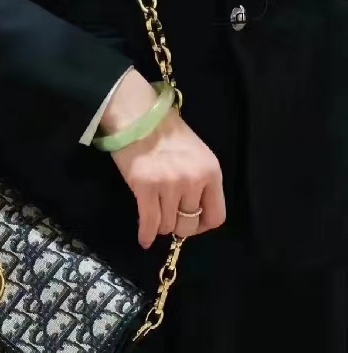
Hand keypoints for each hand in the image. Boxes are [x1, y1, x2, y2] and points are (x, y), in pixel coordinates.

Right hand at [100, 70, 225, 248]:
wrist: (137, 114)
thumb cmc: (166, 130)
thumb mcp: (195, 153)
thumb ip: (199, 180)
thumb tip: (191, 208)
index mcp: (211, 171)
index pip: (216, 216)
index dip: (202, 224)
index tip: (191, 222)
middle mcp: (193, 181)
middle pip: (189, 225)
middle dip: (179, 226)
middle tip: (169, 218)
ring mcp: (168, 185)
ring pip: (167, 225)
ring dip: (160, 224)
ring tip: (154, 216)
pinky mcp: (144, 188)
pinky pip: (149, 222)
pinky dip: (146, 234)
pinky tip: (143, 238)